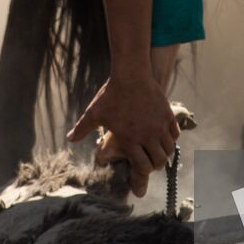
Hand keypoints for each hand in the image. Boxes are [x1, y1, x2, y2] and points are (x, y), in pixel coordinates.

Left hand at [67, 74, 180, 196]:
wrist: (131, 73)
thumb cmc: (111, 94)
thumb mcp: (94, 112)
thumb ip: (82, 128)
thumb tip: (69, 139)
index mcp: (130, 139)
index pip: (143, 167)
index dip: (142, 171)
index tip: (140, 167)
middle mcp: (147, 135)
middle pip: (158, 161)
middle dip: (154, 164)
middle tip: (150, 161)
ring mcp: (159, 125)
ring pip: (169, 149)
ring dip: (163, 152)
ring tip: (157, 150)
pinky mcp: (167, 115)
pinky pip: (175, 134)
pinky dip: (171, 138)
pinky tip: (164, 136)